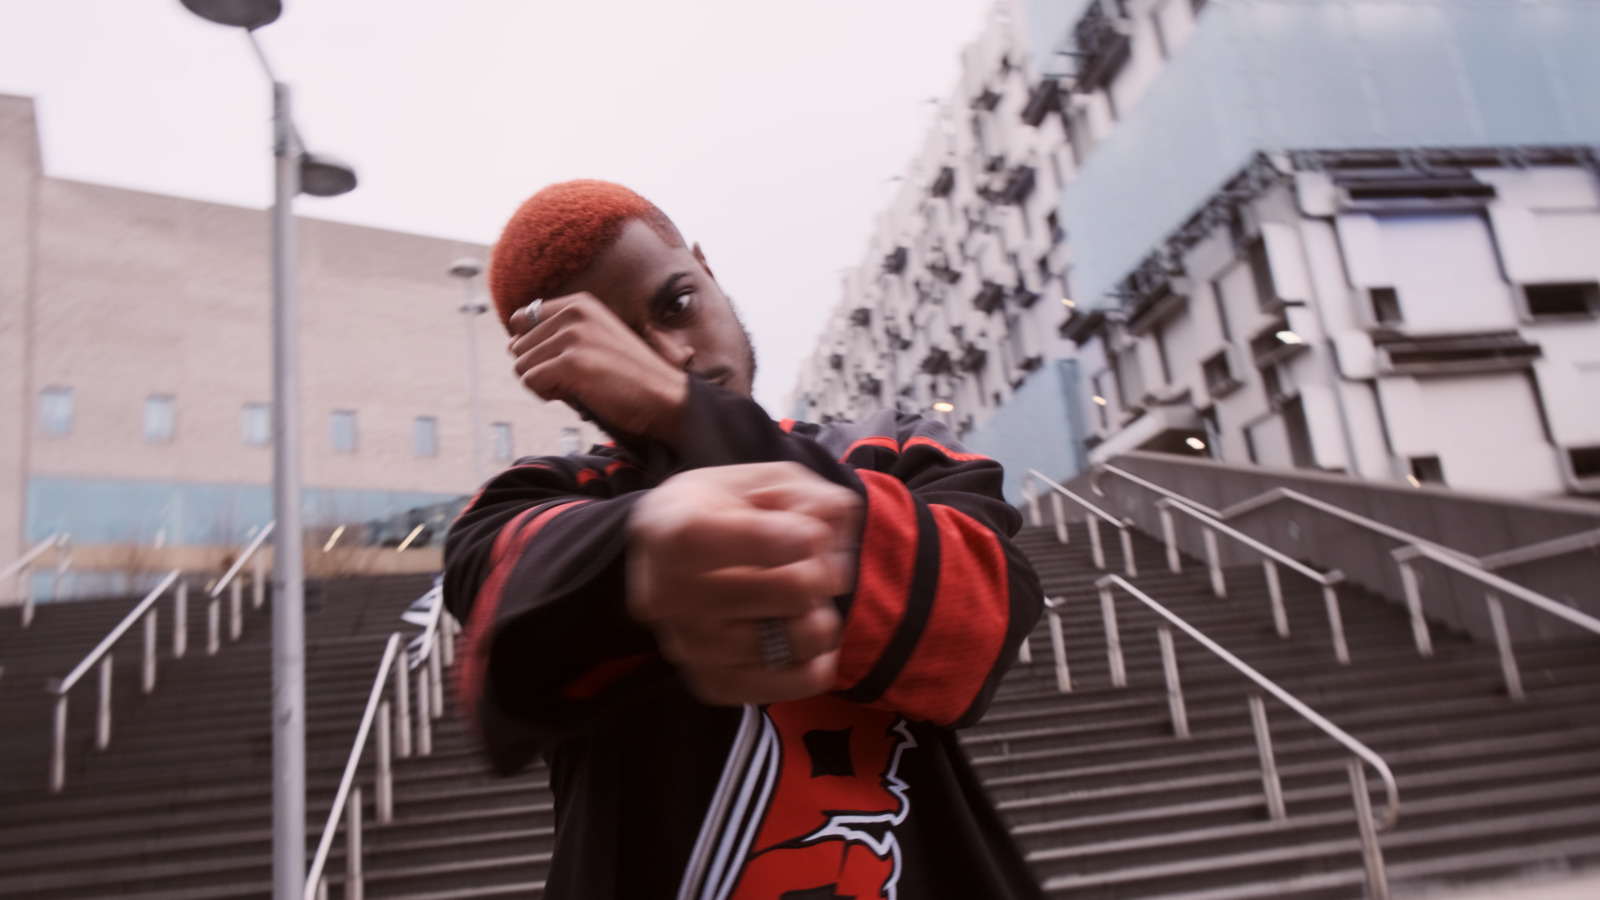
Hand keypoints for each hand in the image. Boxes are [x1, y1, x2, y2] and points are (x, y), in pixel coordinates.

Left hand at [508, 294, 688, 447]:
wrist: (663, 396)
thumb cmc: (627, 375)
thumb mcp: (594, 339)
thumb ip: (556, 334)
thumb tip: (510, 344)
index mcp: (579, 303)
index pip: (522, 319)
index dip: (534, 347)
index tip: (561, 360)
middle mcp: (574, 313)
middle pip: (518, 345)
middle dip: (539, 368)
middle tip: (573, 378)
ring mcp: (573, 336)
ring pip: (521, 365)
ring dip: (542, 383)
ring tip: (576, 386)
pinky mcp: (572, 363)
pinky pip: (531, 382)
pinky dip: (547, 395)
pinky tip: (576, 394)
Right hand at [627, 462, 862, 706]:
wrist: (669, 556)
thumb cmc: (721, 511)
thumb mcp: (759, 479)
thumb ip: (807, 494)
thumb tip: (832, 532)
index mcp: (671, 529)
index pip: (747, 540)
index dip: (794, 537)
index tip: (811, 534)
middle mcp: (670, 597)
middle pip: (793, 590)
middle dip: (822, 569)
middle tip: (814, 562)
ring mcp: (691, 648)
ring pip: (804, 638)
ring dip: (821, 612)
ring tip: (802, 597)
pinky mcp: (714, 684)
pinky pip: (802, 680)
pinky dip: (820, 655)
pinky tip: (800, 629)